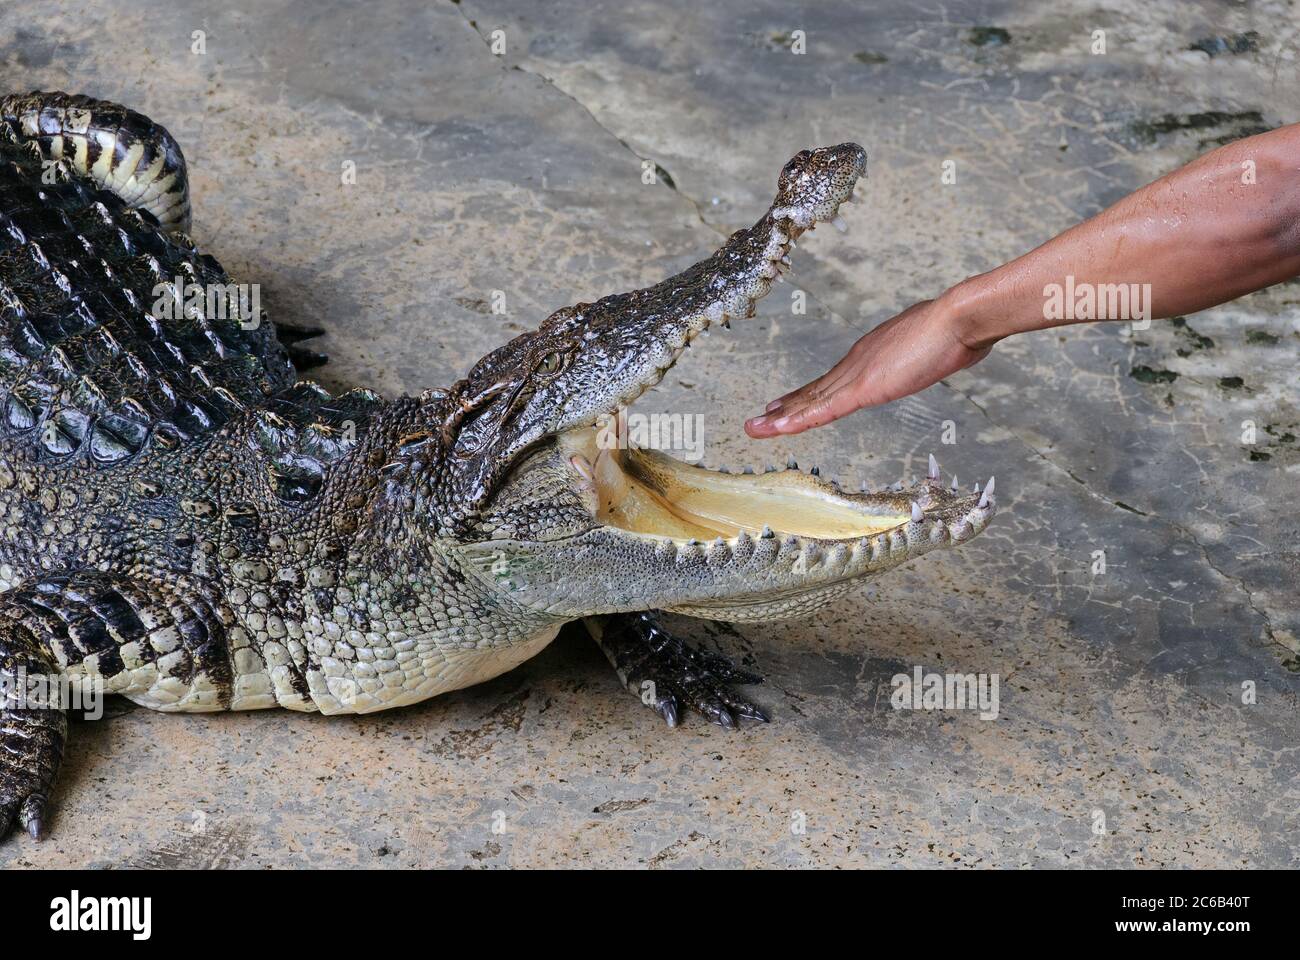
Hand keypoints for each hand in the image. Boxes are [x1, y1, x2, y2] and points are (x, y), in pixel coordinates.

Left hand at [744, 297, 992, 437]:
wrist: (960, 318)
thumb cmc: (958, 329)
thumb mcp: (939, 348)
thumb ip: (933, 354)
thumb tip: (949, 352)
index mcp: (873, 354)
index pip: (834, 381)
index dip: (809, 395)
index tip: (788, 403)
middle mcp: (857, 362)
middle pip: (814, 391)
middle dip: (786, 407)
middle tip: (760, 418)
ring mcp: (858, 374)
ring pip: (810, 401)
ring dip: (780, 418)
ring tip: (754, 427)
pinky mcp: (864, 387)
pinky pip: (823, 409)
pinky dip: (798, 420)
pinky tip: (777, 428)